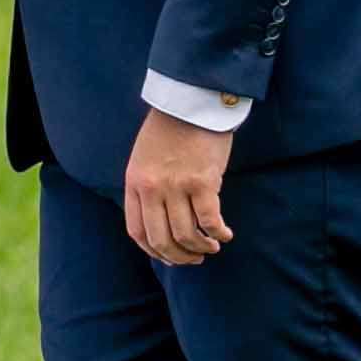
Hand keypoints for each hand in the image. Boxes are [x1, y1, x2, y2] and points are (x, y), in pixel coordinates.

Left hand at [123, 107, 236, 265]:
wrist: (192, 101)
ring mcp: (176, 186)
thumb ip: (148, 186)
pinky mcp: (202, 182)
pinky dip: (218, 234)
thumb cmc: (172, 127)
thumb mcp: (145, 157)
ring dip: (201, 248)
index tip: (169, 256)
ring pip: (186, 235)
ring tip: (211, 247)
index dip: (154, 251)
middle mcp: (152, 188)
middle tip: (195, 259)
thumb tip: (161, 220)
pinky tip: (225, 234)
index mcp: (135, 182)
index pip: (137, 231)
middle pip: (161, 240)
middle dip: (179, 257)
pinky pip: (209, 221)